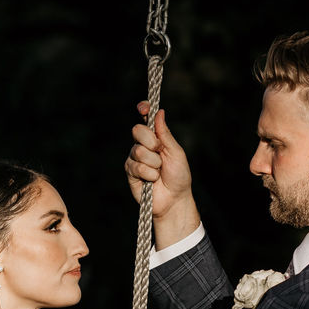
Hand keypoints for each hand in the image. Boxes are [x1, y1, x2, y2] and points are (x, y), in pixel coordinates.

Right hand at [127, 102, 198, 247]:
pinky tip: (153, 180)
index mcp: (156, 137)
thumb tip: (159, 112)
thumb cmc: (179, 176)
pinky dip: (149, 174)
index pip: (146, 118)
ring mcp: (135, 158)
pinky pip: (136, 166)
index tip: (144, 108)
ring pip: (138, 150)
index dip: (144, 110)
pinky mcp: (130, 171)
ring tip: (159, 171)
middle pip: (137, 130)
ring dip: (153, 162)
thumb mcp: (176, 152)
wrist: (174, 200)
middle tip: (160, 152)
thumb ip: (165, 134)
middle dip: (151, 141)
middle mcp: (143, 145)